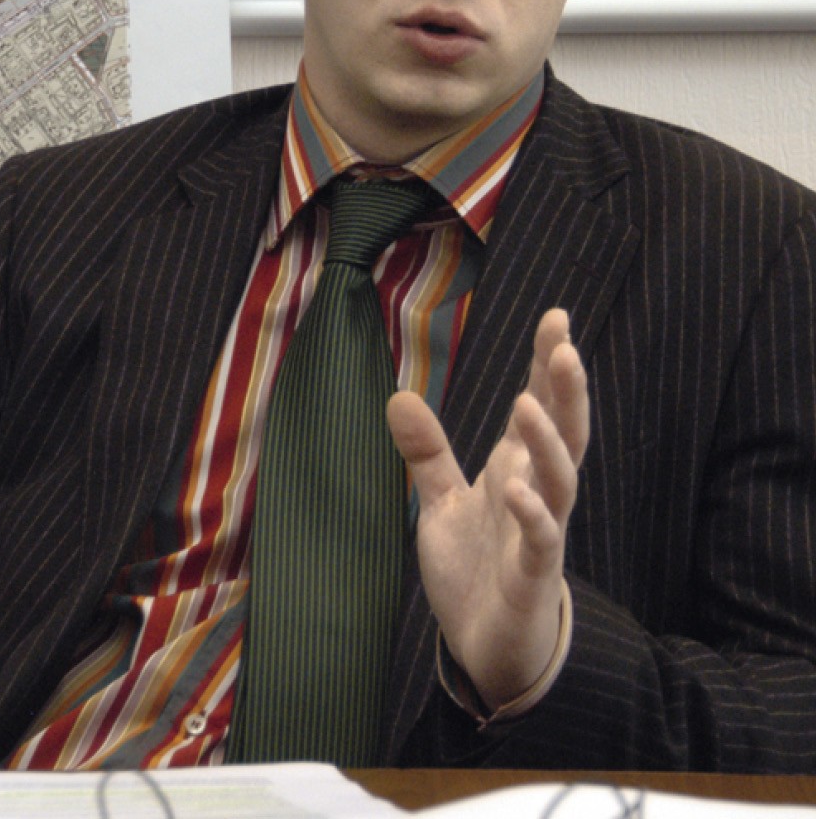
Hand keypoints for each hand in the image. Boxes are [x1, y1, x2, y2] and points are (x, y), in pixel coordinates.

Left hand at [387, 308, 588, 709]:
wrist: (485, 647)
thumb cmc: (475, 568)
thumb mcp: (442, 501)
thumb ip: (428, 452)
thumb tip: (398, 395)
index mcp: (517, 468)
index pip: (540, 406)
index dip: (548, 364)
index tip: (557, 317)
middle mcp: (536, 491)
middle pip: (563, 432)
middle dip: (566, 389)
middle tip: (565, 344)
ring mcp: (539, 532)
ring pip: (560, 479)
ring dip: (547, 442)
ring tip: (527, 403)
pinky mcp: (532, 574)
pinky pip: (540, 539)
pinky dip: (532, 513)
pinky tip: (516, 487)